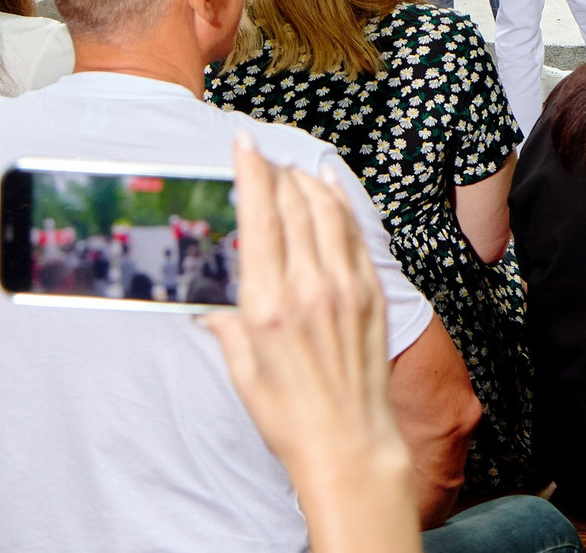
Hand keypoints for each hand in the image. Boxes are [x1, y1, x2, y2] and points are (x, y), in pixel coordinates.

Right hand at [206, 139, 418, 552]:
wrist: (348, 441)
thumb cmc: (289, 415)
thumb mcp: (242, 371)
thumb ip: (228, 327)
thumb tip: (213, 305)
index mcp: (269, 304)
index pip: (260, 219)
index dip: (253, 173)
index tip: (244, 145)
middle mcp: (309, 287)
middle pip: (294, 206)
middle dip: (277, 173)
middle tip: (264, 156)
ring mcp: (346, 287)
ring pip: (329, 212)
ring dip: (309, 183)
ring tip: (293, 169)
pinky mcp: (371, 293)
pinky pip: (356, 235)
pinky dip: (342, 206)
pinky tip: (331, 193)